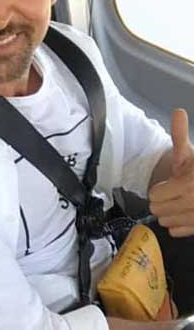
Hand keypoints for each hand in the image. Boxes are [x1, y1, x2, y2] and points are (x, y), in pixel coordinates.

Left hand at [149, 109, 193, 236]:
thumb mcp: (190, 152)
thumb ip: (180, 134)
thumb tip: (178, 112)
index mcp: (187, 185)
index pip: (154, 196)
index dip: (159, 188)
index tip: (170, 183)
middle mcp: (192, 204)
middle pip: (157, 209)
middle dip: (162, 200)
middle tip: (174, 192)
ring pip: (166, 222)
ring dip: (169, 213)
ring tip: (180, 202)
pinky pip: (178, 231)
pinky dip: (179, 224)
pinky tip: (186, 213)